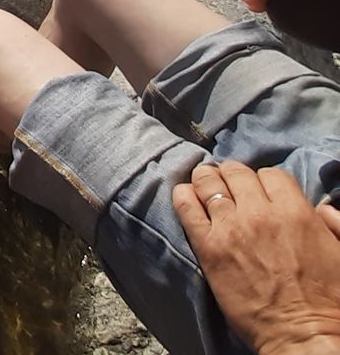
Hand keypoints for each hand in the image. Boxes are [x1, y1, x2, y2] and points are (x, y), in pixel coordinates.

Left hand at [174, 161, 339, 354]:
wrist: (303, 335)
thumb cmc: (328, 300)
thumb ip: (332, 224)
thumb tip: (322, 208)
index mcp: (296, 211)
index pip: (270, 174)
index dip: (264, 180)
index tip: (260, 190)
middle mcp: (260, 214)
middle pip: (235, 173)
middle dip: (232, 175)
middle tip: (228, 183)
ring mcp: (231, 229)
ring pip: (208, 184)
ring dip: (205, 180)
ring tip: (204, 183)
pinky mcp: (208, 248)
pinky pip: (187, 208)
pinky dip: (184, 196)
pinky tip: (185, 196)